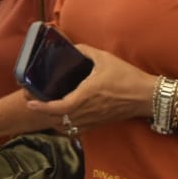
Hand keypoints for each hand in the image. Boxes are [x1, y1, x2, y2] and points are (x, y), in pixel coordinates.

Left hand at [26, 46, 156, 132]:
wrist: (147, 96)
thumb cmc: (127, 77)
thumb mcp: (105, 59)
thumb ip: (85, 51)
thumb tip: (72, 48)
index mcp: (87, 94)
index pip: (60, 107)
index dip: (43, 107)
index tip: (30, 102)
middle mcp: (88, 110)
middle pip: (58, 119)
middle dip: (42, 113)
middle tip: (33, 102)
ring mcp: (93, 119)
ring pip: (66, 127)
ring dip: (53, 121)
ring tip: (44, 110)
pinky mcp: (99, 124)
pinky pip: (77, 131)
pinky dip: (66, 127)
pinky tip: (62, 119)